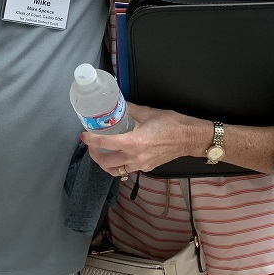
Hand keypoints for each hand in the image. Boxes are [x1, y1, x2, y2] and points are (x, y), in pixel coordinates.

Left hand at [82, 103, 210, 174]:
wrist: (189, 137)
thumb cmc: (171, 123)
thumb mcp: (147, 112)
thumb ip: (129, 109)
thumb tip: (116, 104)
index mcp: (134, 141)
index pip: (105, 143)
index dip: (91, 140)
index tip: (84, 136)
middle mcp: (136, 156)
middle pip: (106, 163)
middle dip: (95, 155)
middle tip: (92, 145)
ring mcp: (141, 165)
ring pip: (115, 171)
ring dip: (105, 163)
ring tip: (102, 153)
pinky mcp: (147, 168)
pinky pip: (127, 170)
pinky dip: (119, 165)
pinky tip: (118, 155)